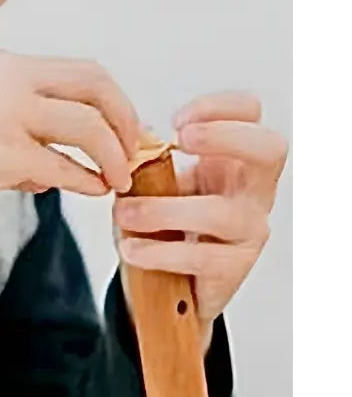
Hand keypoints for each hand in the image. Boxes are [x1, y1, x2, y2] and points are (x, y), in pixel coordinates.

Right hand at [0, 49, 142, 217]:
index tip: (121, 126)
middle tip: (132, 149)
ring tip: (117, 179)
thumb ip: (10, 132)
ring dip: (113, 155)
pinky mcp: (1, 154)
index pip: (78, 71)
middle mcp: (10, 81)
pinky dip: (86, 181)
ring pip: (88, 126)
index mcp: (0, 67)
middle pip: (96, 86)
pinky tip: (90, 191)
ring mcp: (7, 115)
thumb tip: (47, 171)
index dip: (111, 99)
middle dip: (125, 119)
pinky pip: (63, 167)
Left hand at [113, 92, 287, 345]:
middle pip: (270, 149)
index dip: (221, 107)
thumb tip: (131, 143)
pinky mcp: (234, 268)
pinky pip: (201, 257)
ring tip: (125, 214)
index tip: (176, 120)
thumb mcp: (153, 187)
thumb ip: (146, 164)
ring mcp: (248, 230)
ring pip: (221, 213)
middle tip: (179, 140)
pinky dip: (159, 252)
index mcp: (232, 161)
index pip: (251, 115)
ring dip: (165, 211)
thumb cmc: (165, 229)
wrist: (170, 289)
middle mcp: (252, 191)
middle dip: (226, 136)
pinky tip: (132, 250)